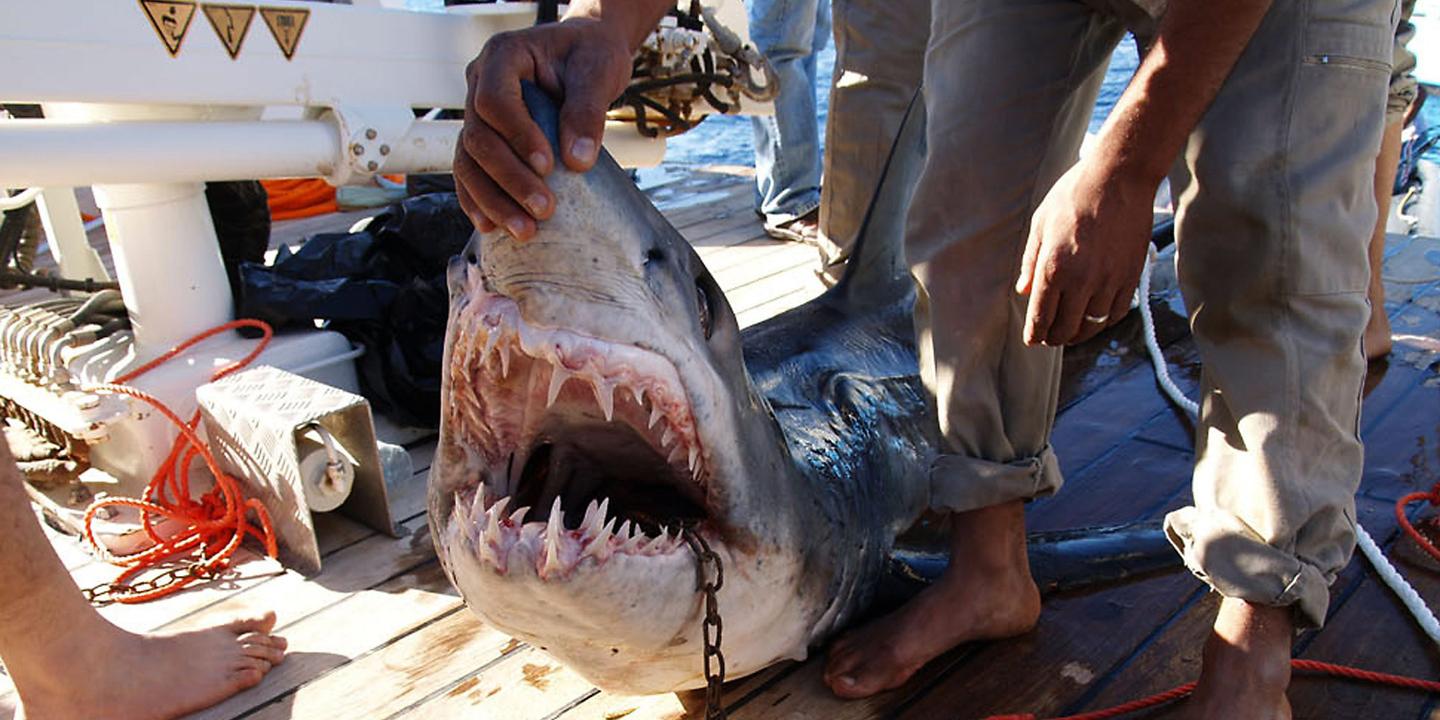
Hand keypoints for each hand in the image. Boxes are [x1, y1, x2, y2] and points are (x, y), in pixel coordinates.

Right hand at [455, 19, 632, 239]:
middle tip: (544, 209)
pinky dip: (480, 201)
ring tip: (524, 229)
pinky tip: (495, 226)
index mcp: (502, 56)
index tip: (548, 165)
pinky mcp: (487, 139)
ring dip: (492, 200)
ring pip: (468, 162)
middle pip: (478, 138)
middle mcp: (480, 84)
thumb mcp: (598, 71)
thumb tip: (577, 160)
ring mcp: (478, 114)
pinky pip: (471, 173)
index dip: (516, 136)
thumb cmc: (590, 55)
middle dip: (509, 179)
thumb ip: (587, 109)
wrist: (586, 56)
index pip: (493, 100)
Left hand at [1015, 160, 1155, 345]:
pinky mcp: (1131, 277)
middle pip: (1065, 329)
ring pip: (1092, 326)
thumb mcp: (1041, 225)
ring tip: (1070, 331)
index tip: (1032, 339)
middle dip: (1053, 338)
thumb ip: (1031, 262)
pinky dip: (1104, 322)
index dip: (1034, 334)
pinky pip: (1116, 313)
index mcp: (1054, 268)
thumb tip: (1023, 291)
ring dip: (1078, 333)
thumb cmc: (1074, 195)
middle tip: (1049, 337)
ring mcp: (1109, 281)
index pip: (1040, 318)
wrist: (1119, 178)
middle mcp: (1082, 281)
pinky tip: (1095, 317)